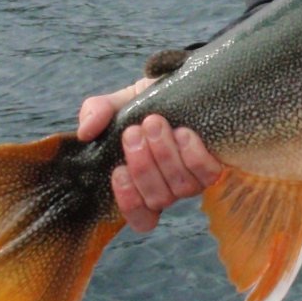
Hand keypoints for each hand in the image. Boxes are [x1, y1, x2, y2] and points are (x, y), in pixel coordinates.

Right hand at [77, 81, 222, 232]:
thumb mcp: (121, 103)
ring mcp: (195, 178)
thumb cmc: (150, 101)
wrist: (184, 82)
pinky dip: (193, 155)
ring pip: (181, 187)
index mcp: (144, 183)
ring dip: (165, 156)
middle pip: (158, 199)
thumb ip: (97, 112)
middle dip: (143, 166)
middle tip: (134, 132)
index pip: (141, 218)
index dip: (129, 203)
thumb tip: (85, 132)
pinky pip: (208, 174)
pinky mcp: (216, 164)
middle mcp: (171, 187)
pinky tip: (183, 133)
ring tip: (155, 123)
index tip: (118, 170)